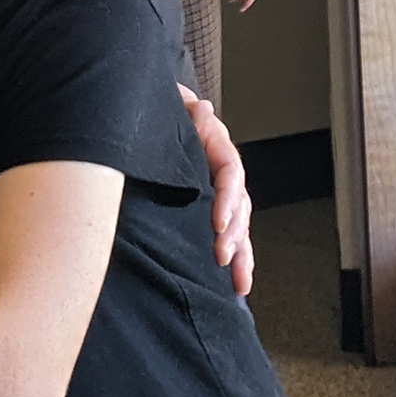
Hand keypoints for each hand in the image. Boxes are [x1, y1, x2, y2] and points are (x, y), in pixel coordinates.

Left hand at [181, 84, 254, 294]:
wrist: (154, 119)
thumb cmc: (162, 115)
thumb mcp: (171, 109)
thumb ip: (185, 110)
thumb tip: (199, 108)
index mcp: (216, 146)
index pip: (231, 173)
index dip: (227, 198)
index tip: (217, 223)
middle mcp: (223, 173)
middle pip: (239, 205)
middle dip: (234, 234)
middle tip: (222, 257)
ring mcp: (219, 196)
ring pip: (239, 227)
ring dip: (241, 255)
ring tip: (239, 282)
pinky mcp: (210, 215)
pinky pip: (229, 239)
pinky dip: (236, 261)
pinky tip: (237, 288)